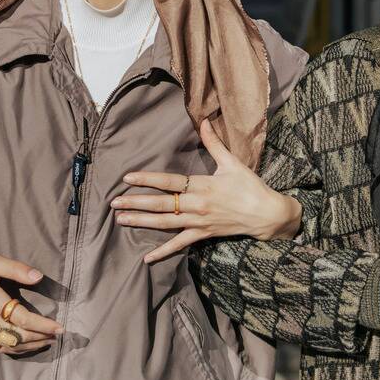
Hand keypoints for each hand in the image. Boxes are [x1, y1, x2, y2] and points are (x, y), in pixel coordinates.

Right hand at [0, 250, 62, 354]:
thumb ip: (16, 269)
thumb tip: (39, 277)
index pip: (23, 320)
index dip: (44, 325)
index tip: (60, 327)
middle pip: (18, 336)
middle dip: (41, 337)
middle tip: (58, 335)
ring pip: (8, 344)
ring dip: (30, 345)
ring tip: (47, 341)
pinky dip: (14, 348)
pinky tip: (26, 345)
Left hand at [115, 118, 302, 263]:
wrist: (266, 215)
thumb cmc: (250, 186)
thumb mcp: (232, 162)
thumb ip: (214, 143)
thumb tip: (203, 120)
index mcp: (202, 185)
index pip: (169, 182)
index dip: (147, 180)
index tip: (127, 178)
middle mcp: (197, 205)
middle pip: (161, 204)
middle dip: (135, 203)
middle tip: (113, 203)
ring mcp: (198, 222)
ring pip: (165, 224)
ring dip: (142, 222)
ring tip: (121, 220)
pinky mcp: (203, 234)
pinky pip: (179, 245)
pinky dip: (163, 252)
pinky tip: (146, 258)